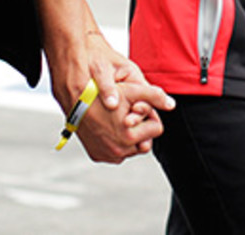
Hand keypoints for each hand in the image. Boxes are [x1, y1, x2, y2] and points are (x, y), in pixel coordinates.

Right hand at [57, 32, 173, 163]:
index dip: (150, 114)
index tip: (140, 105)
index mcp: (129, 137)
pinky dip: (115, 142)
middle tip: (130, 111)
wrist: (72, 94)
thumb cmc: (102, 89)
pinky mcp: (96, 155)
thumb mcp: (132, 89)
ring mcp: (106, 155)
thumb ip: (155, 96)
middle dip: (141, 127)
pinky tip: (110, 126)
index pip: (156, 128)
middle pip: (144, 140)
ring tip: (120, 117)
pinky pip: (114, 152)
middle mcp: (117, 151)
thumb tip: (172, 104)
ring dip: (128, 135)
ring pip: (130, 148)